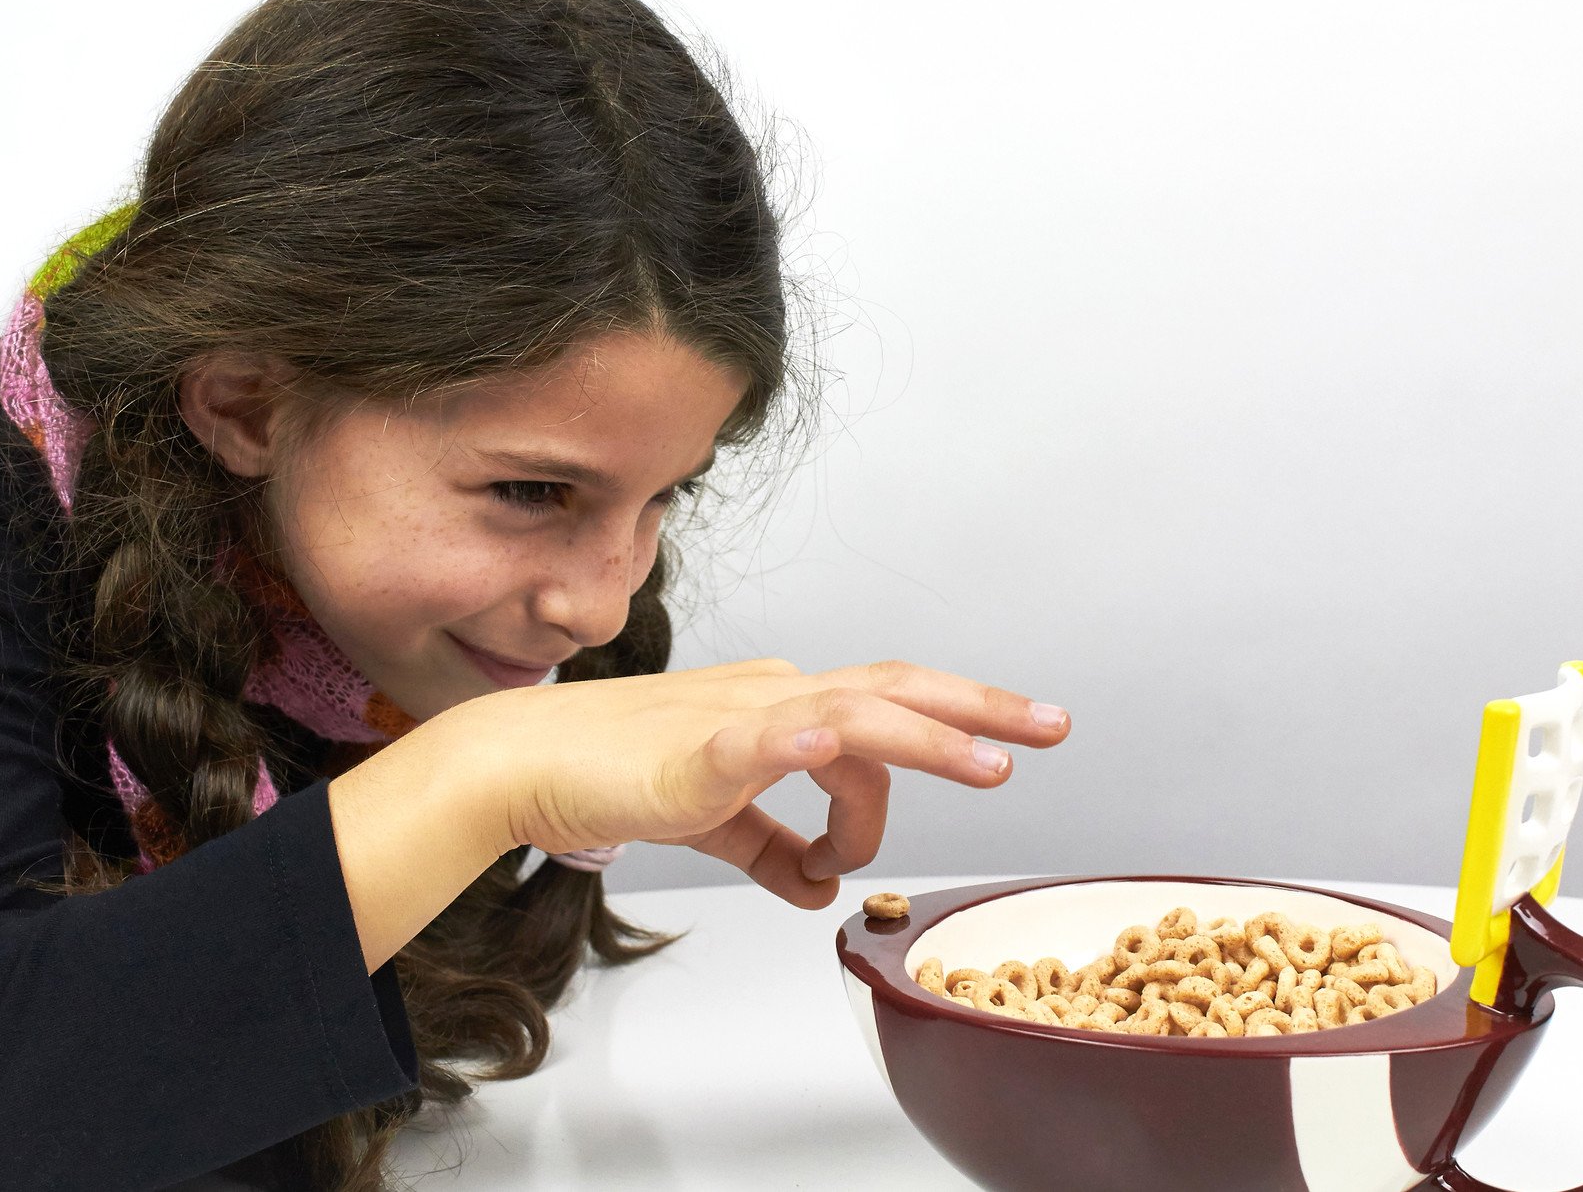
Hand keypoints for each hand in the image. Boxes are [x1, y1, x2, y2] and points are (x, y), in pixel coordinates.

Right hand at [436, 658, 1070, 907]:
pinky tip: (831, 746)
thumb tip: (822, 890)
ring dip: (926, 740)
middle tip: (1055, 724)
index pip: (886, 716)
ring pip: (852, 715)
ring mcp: (738, 720)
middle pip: (896, 691)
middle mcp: (775, 698)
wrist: (527, 762)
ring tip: (992, 764)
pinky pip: (755, 745)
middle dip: (980, 708)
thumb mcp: (718, 822)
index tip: (998, 762)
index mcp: (785, 707)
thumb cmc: (614, 778)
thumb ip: (773, 853)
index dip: (948, 736)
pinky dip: (798, 745)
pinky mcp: (693, 756)